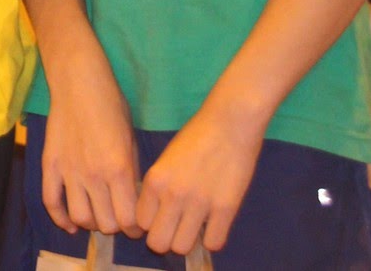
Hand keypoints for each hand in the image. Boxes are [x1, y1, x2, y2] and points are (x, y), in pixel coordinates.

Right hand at [40, 60, 141, 237]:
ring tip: (97, 215)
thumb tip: (132, 199)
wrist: (78, 82)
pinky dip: (61, 219)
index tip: (137, 224)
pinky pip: (51, 201)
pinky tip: (71, 224)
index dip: (135, 227)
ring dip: (91, 223)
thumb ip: (131, 173)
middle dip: (115, 226)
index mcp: (119, 169)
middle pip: (106, 224)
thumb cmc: (111, 105)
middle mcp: (94, 176)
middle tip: (117, 217)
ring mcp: (69, 171)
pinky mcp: (50, 165)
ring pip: (80, 217)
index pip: (129, 219)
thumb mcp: (131, 139)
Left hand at [136, 102, 265, 255]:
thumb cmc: (196, 136)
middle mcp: (173, 195)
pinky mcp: (226, 208)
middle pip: (158, 243)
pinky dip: (212, 239)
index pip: (140, 222)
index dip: (150, 224)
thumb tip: (156, 213)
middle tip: (175, 228)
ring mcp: (199, 204)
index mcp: (155, 181)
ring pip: (182, 247)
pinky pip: (214, 243)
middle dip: (165, 239)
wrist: (229, 122)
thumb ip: (159, 186)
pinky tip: (214, 225)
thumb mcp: (166, 159)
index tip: (160, 218)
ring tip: (194, 228)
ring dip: (187, 241)